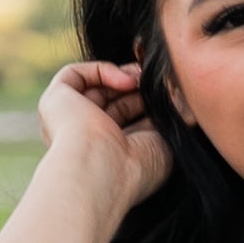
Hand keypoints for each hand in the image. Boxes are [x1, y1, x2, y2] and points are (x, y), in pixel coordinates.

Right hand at [38, 57, 172, 216]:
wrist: (100, 172)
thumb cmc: (134, 170)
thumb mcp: (163, 143)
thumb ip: (173, 119)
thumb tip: (188, 102)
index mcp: (110, 153)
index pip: (130, 118)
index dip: (149, 102)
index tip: (171, 95)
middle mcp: (86, 137)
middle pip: (115, 100)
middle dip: (139, 87)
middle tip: (161, 81)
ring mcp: (68, 119)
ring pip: (97, 86)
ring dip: (125, 77)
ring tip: (144, 80)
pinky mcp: (55, 101)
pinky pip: (76, 74)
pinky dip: (102, 71)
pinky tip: (126, 81)